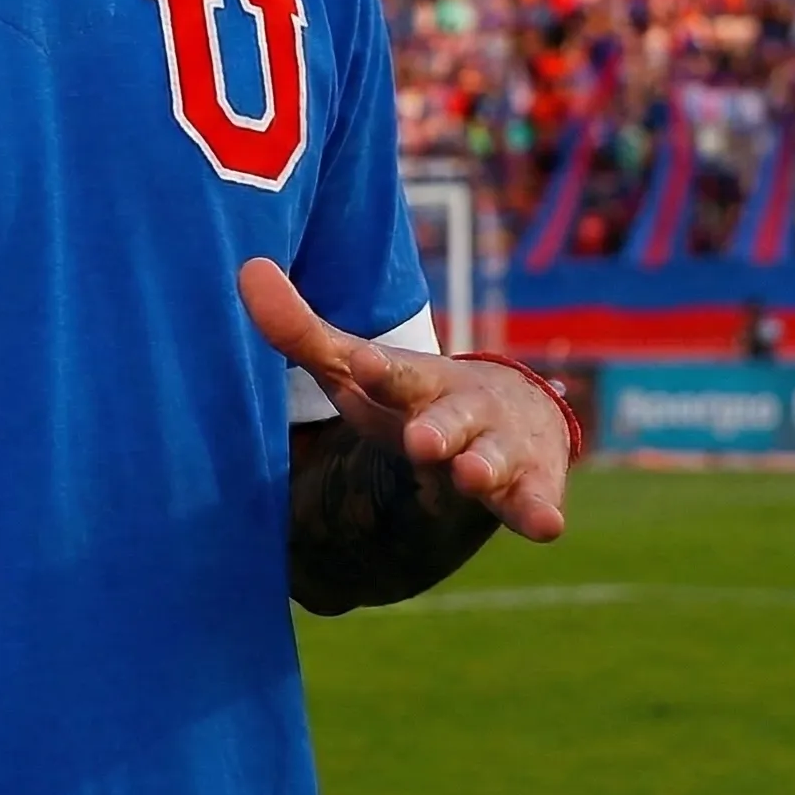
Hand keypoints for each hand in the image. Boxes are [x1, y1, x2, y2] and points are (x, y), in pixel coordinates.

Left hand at [239, 259, 569, 542]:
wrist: (510, 415)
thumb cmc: (416, 396)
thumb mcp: (362, 371)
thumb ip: (303, 334)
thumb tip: (247, 269)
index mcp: (418, 382)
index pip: (395, 374)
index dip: (378, 371)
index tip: (361, 364)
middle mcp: (463, 412)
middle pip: (450, 419)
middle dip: (437, 428)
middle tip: (421, 439)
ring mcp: (499, 449)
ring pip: (492, 460)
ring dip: (484, 468)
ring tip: (471, 475)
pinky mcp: (528, 487)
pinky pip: (534, 503)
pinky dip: (540, 511)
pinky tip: (547, 524)